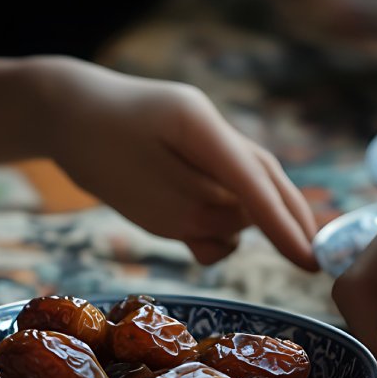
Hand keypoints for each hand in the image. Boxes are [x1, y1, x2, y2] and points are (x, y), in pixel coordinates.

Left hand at [40, 58, 317, 269]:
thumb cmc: (94, 148)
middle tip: (312, 266)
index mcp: (199, 123)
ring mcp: (207, 147)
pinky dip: (212, 227)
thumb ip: (194, 212)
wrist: (64, 112)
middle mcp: (213, 131)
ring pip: (240, 199)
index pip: (253, 181)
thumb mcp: (139, 190)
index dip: (283, 224)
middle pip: (266, 183)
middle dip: (287, 223)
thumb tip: (239, 228)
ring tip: (178, 229)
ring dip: (226, 227)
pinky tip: (190, 239)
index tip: (308, 259)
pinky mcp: (196, 164)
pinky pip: (220, 203)